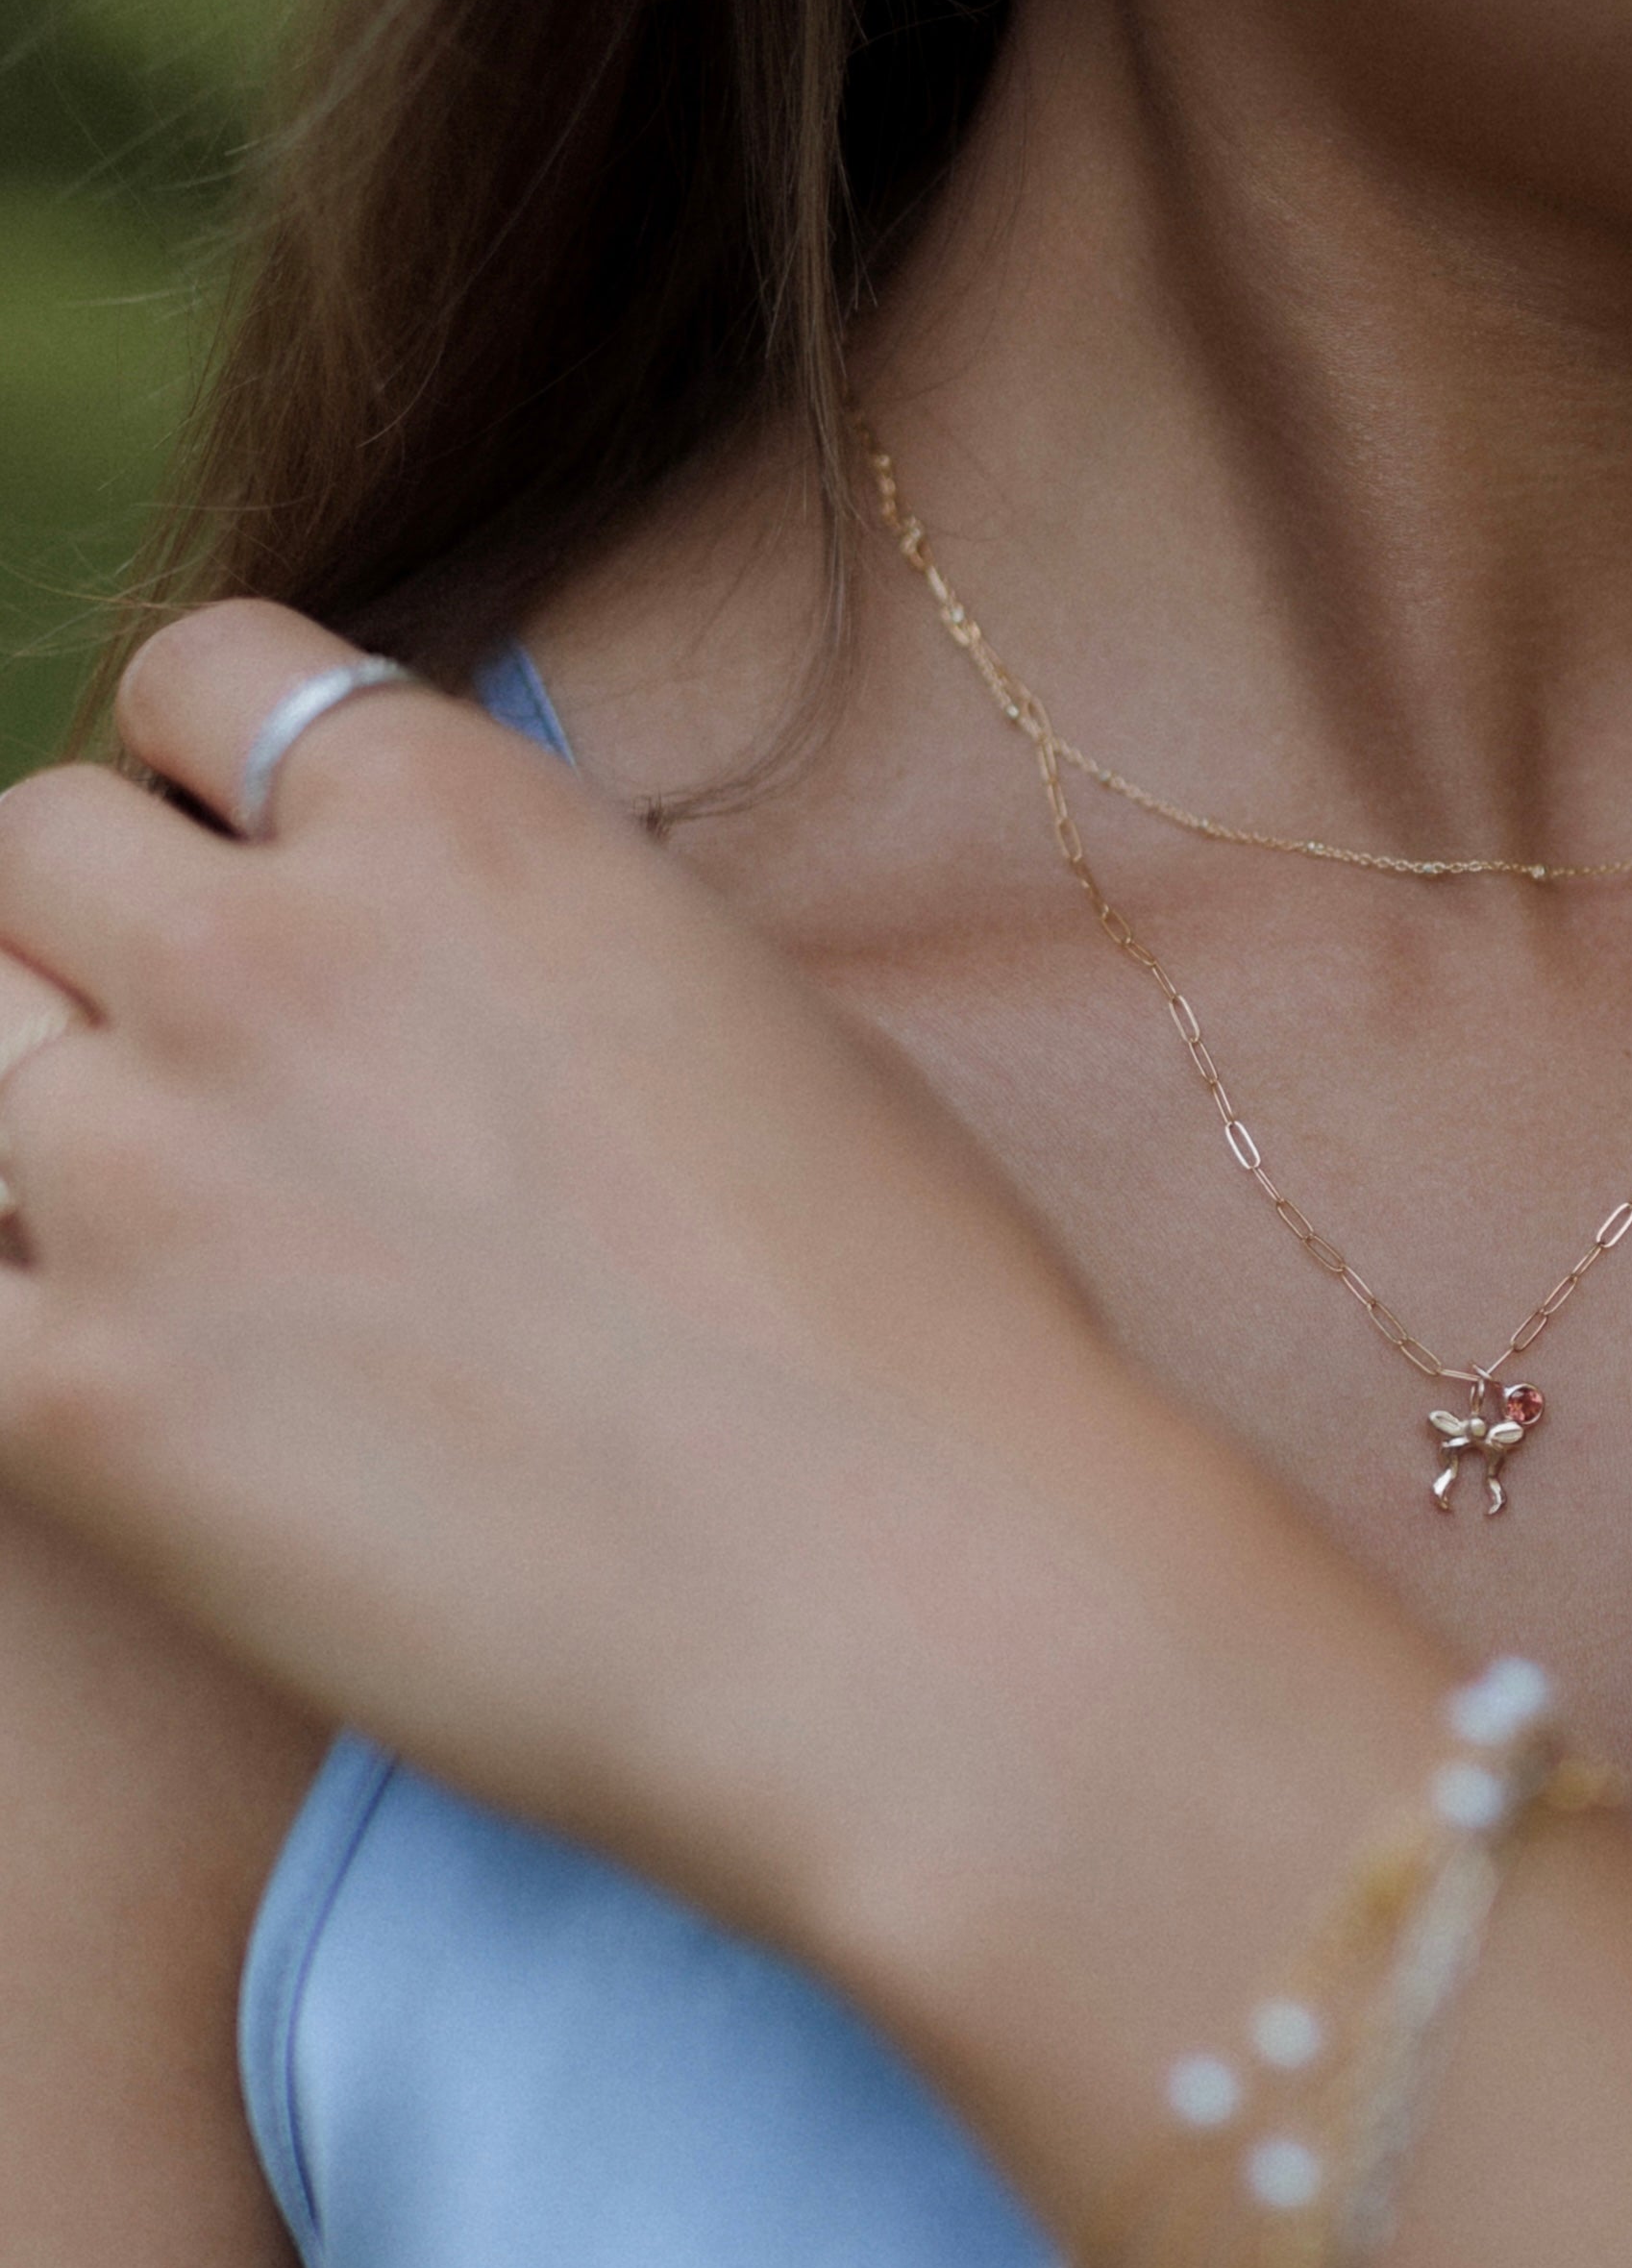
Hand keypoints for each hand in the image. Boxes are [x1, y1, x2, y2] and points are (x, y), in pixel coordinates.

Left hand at [0, 605, 1226, 1959]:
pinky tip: (141, 1381)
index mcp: (464, 822)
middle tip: (194, 1062)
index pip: (200, 669)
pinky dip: (19, 1311)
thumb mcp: (758, 1017)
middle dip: (98, 933)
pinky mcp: (75, 1406)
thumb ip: (549, 940)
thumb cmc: (906, 1321)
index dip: (212, 770)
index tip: (252, 865)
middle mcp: (268, 955)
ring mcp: (145, 1176)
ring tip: (168, 1223)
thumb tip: (459, 959)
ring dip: (44, 1109)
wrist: (903, 1599)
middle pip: (29, 848)